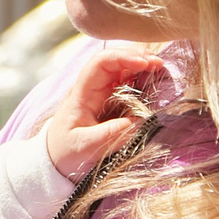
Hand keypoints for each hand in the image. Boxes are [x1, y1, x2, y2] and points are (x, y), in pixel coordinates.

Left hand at [41, 48, 161, 179]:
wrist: (57, 161)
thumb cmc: (66, 152)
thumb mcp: (86, 146)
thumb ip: (112, 134)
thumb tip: (140, 121)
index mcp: (82, 93)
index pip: (100, 63)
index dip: (123, 57)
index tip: (144, 64)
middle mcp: (94, 88)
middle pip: (115, 60)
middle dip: (138, 58)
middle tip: (159, 65)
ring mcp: (104, 94)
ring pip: (124, 70)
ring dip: (143, 68)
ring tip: (161, 72)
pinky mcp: (113, 104)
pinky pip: (129, 86)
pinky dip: (144, 82)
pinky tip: (155, 85)